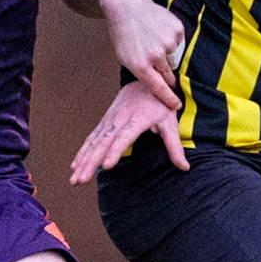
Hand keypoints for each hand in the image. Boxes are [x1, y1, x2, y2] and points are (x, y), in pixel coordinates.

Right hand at [69, 80, 189, 184]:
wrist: (145, 81)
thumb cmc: (159, 104)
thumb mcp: (171, 122)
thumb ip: (175, 146)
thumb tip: (185, 168)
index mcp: (137, 119)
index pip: (124, 137)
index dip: (115, 151)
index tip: (107, 165)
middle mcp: (119, 119)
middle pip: (103, 143)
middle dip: (91, 162)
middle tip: (82, 179)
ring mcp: (109, 121)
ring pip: (94, 142)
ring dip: (83, 160)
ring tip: (75, 179)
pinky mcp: (104, 122)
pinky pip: (91, 139)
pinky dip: (82, 152)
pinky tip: (75, 166)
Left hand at [99, 0, 185, 109]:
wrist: (126, 5)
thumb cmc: (123, 33)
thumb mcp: (125, 58)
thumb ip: (142, 72)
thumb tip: (159, 85)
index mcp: (140, 65)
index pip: (158, 88)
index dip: (168, 99)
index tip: (176, 105)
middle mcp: (155, 55)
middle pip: (168, 75)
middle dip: (166, 75)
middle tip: (157, 62)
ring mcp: (167, 42)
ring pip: (174, 58)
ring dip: (167, 54)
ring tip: (152, 39)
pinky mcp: (176, 30)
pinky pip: (179, 43)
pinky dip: (171, 39)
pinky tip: (158, 30)